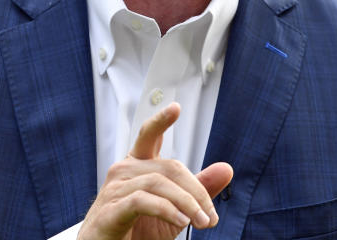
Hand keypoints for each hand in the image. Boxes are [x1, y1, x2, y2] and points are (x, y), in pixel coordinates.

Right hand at [79, 102, 232, 239]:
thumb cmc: (137, 234)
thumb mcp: (176, 211)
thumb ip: (198, 190)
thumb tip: (227, 168)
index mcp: (137, 167)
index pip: (149, 136)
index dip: (161, 121)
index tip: (176, 108)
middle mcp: (123, 172)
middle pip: (169, 167)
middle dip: (196, 191)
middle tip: (210, 217)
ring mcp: (113, 190)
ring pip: (158, 183)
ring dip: (186, 204)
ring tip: (201, 223)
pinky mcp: (109, 210)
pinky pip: (142, 200)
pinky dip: (167, 209)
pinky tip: (180, 221)